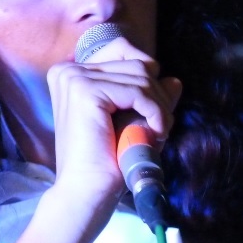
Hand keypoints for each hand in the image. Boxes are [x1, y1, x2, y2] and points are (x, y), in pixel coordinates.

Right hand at [46, 36, 182, 209]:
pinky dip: (155, 112)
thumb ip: (151, 98)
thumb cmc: (106, 161)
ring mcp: (75, 79)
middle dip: (158, 95)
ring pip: (141, 76)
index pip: (123, 50)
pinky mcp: (86, 91)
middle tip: (160, 126)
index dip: (148, 75)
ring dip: (159, 105)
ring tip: (158, 132)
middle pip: (135, 63)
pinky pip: (138, 91)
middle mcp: (69, 70)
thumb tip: (174, 80)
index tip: (155, 108)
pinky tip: (155, 132)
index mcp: (71, 73)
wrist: (86, 192)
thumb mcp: (132, 120)